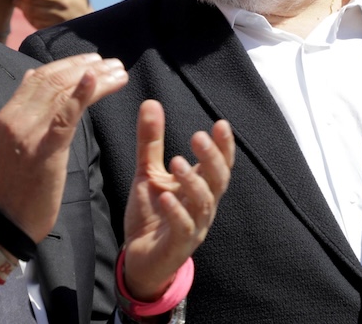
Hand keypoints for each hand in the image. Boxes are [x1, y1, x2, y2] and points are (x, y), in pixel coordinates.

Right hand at [0, 54, 127, 242]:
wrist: (7, 220)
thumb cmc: (15, 183)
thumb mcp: (13, 139)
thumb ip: (24, 108)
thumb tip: (31, 76)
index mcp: (10, 113)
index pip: (40, 76)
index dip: (68, 63)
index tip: (93, 59)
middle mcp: (17, 117)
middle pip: (54, 80)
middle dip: (86, 66)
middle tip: (113, 63)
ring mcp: (29, 133)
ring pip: (63, 93)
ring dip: (94, 78)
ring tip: (118, 71)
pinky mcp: (45, 150)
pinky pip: (64, 116)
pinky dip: (80, 94)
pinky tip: (95, 79)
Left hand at [9, 0, 92, 28]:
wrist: (88, 24)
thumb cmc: (79, 1)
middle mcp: (62, 3)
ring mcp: (58, 17)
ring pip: (32, 10)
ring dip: (21, 5)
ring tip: (17, 0)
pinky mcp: (54, 28)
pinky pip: (35, 22)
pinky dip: (27, 16)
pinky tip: (25, 11)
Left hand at [121, 100, 234, 300]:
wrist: (138, 259)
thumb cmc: (151, 214)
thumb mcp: (148, 172)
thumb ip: (151, 141)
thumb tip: (151, 102)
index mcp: (200, 188)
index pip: (219, 164)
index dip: (223, 146)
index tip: (220, 124)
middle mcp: (203, 206)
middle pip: (218, 180)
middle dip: (211, 158)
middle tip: (198, 137)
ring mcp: (194, 227)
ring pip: (203, 203)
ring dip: (192, 182)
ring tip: (176, 162)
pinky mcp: (178, 246)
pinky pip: (183, 228)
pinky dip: (176, 212)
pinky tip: (165, 197)